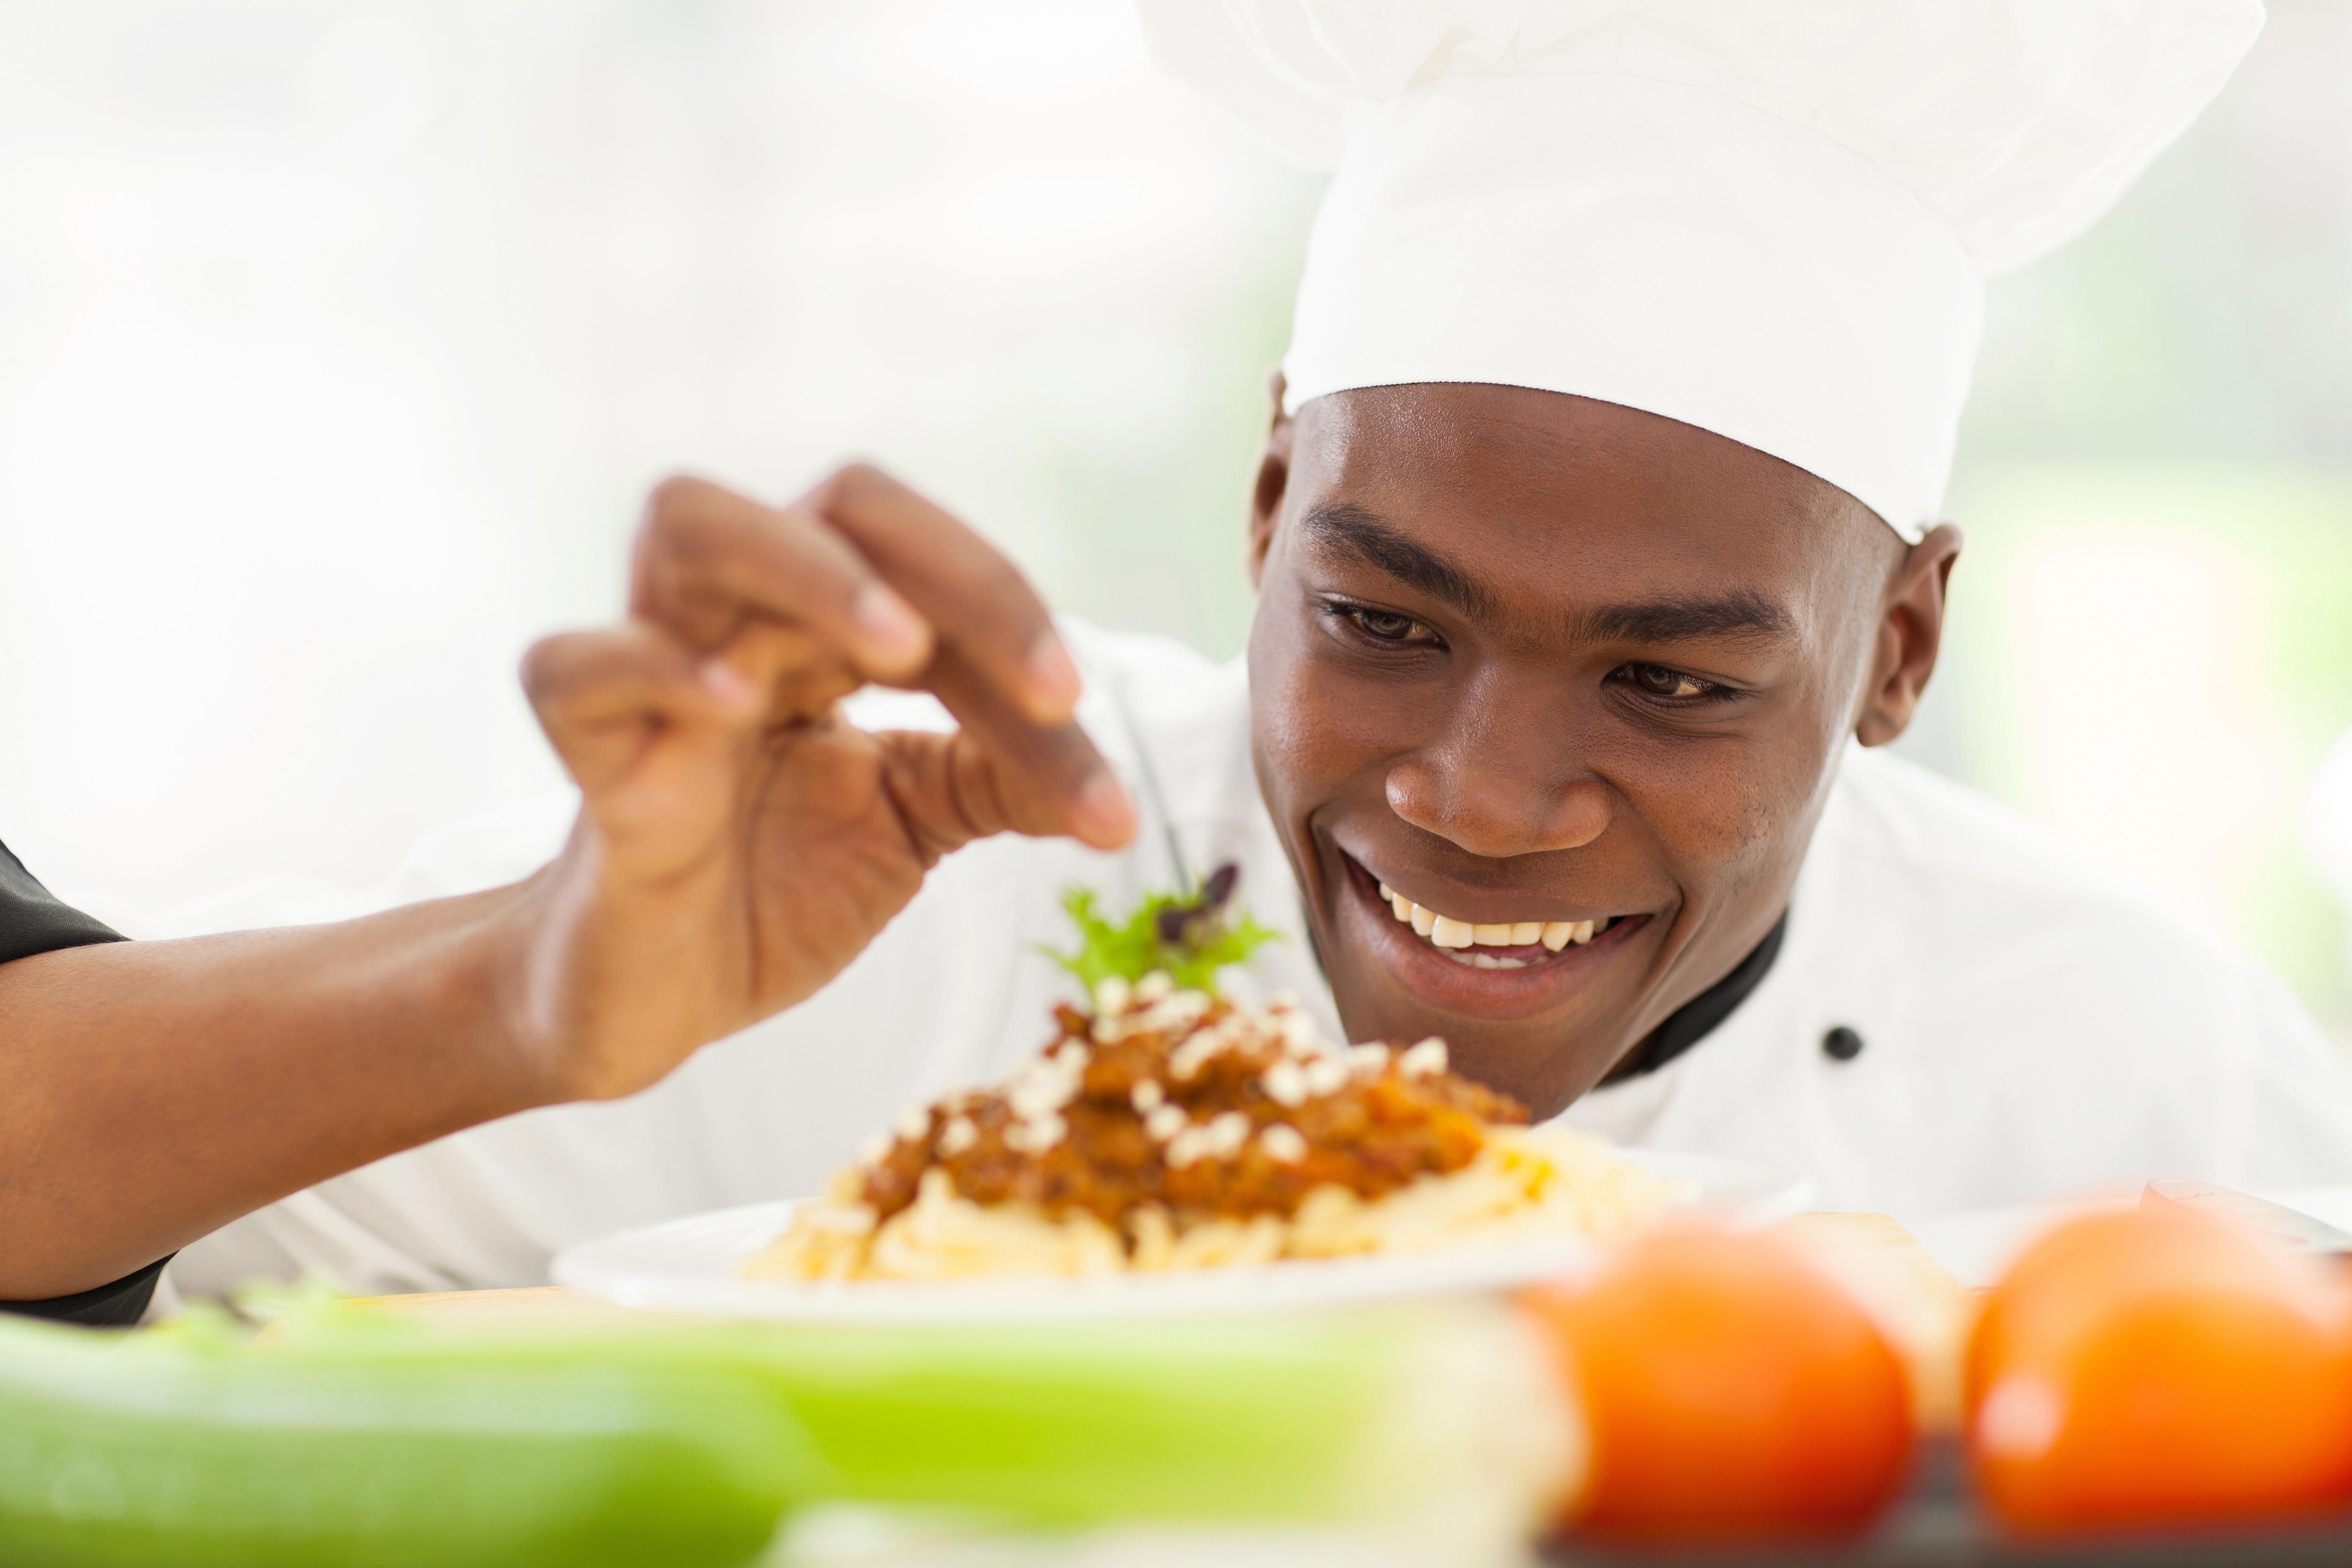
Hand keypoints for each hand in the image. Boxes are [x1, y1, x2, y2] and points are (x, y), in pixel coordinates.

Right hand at [509, 465, 1135, 1098]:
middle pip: (842, 502)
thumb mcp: (912, 824)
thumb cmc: (773, 888)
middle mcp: (743, 617)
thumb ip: (997, 782)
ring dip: (809, 568)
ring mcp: (655, 674)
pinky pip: (575, 665)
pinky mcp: (585, 755)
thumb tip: (1114, 799)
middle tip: (1050, 688)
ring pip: (689, 518)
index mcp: (827, 625)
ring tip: (901, 649)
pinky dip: (654, 666)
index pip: (935, 568)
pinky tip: (733, 707)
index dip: (1022, 631)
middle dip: (961, 571)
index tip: (1092, 744)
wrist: (652, 1001)